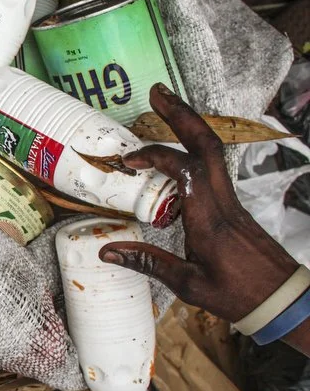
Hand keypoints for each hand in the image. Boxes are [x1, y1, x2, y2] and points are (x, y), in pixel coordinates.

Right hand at [99, 83, 298, 324]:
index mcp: (208, 219)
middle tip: (157, 93)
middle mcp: (221, 202)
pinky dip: (193, 147)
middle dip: (181, 115)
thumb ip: (147, 262)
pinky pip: (212, 166)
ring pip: (213, 151)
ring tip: (165, 105)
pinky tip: (178, 146)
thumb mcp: (188, 284)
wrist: (283, 298)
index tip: (130, 161)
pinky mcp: (232, 205)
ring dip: (189, 124)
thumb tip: (107, 252)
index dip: (156, 157)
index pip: (185, 171)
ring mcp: (230, 200)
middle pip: (206, 145)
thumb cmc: (238, 295)